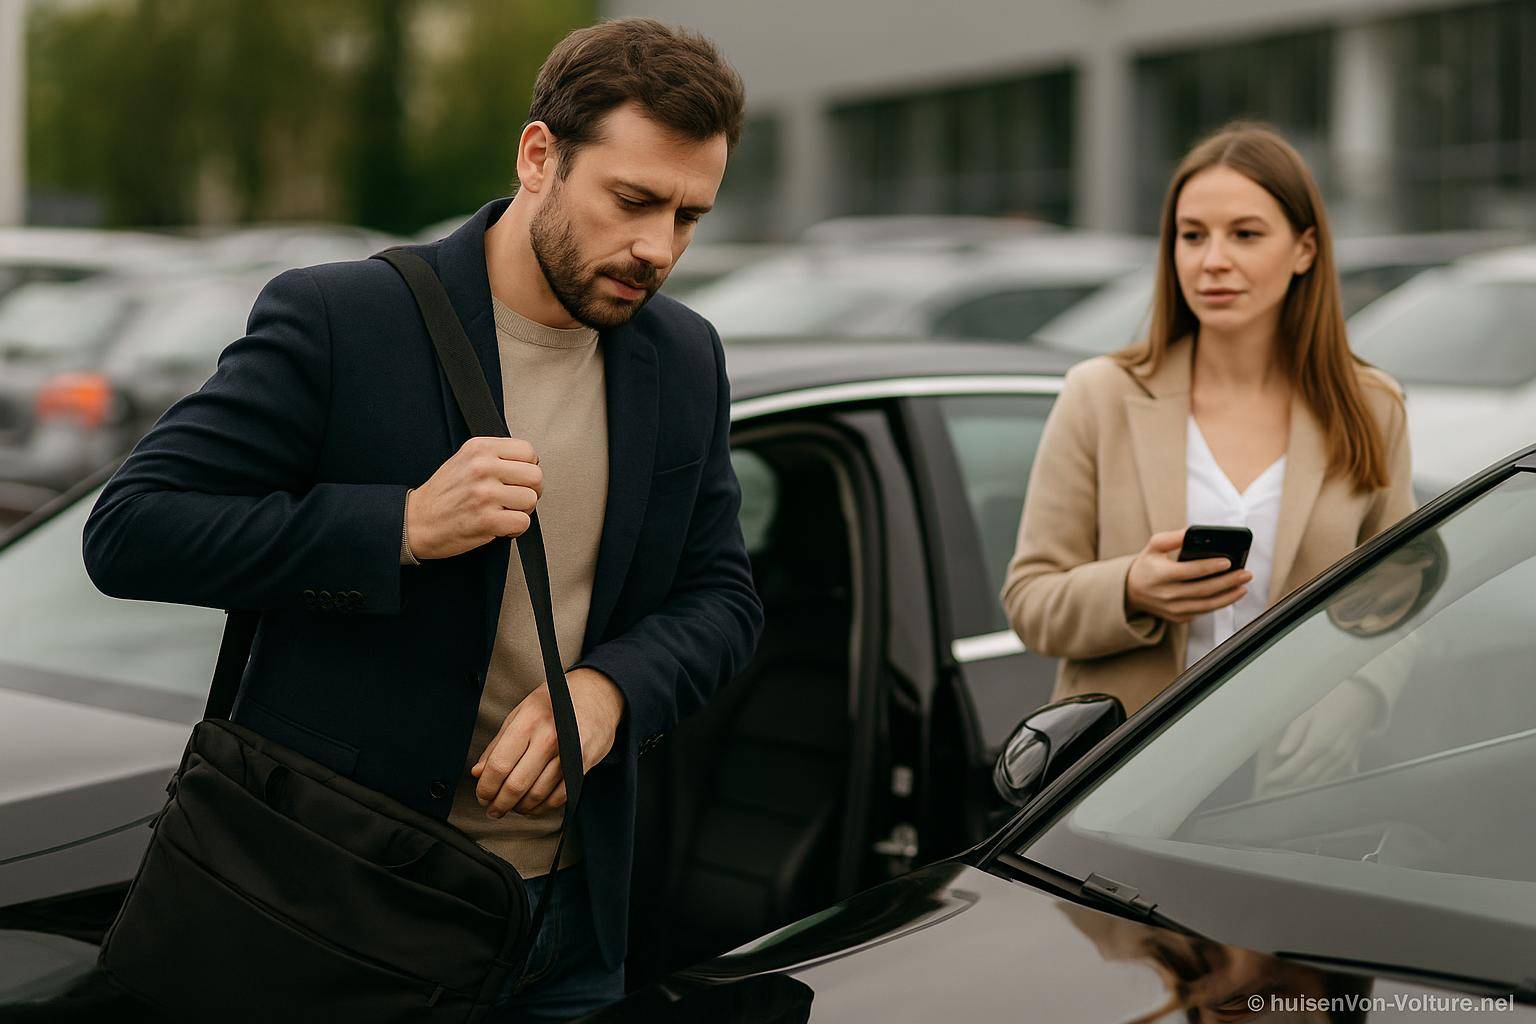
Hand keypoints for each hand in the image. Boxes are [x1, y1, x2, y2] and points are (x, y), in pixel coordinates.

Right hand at [405, 436, 542, 559]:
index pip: (527, 451)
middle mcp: (482, 467)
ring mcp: (484, 493)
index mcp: (479, 449)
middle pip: (535, 476)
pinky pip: (523, 522)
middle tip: (514, 499)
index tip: (517, 479)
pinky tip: (500, 526)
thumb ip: (495, 456)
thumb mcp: (464, 460)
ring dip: (521, 511)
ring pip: (531, 500)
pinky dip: (515, 529)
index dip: (528, 468)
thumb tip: (530, 462)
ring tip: (503, 512)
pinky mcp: (486, 519)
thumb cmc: (442, 495)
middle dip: (530, 491)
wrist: (415, 521)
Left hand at [470, 668, 625, 816]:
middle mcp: (549, 738)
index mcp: (529, 721)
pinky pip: (559, 797)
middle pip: (516, 784)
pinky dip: (542, 807)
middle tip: (493, 809)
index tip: (482, 795)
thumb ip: (498, 744)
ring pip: (537, 794)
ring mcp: (569, 753)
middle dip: (500, 803)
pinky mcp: (583, 765)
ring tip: (512, 807)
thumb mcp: (520, 713)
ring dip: (520, 807)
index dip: (486, 787)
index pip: (499, 764)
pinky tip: (533, 805)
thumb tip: (478, 773)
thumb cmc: (555, 702)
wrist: (598, 694)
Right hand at [1124, 529, 1252, 623]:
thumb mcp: (1153, 546)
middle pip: (1203, 590)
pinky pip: (1203, 612)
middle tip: (1246, 574)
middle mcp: (1166, 595)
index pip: (1188, 571)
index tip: (1228, 561)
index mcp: (1160, 575)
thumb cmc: (1147, 565)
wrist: (1132, 591)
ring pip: (1206, 605)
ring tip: (1243, 587)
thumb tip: (1194, 532)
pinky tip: (1230, 595)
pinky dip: (1219, 604)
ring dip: (1228, 597)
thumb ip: (1172, 538)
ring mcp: (1172, 609)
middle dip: (1228, 582)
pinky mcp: (1178, 617)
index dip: (1210, 567)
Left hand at [1262, 679, 1380, 791]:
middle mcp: (1334, 756)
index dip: (1279, 776)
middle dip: (1288, 786)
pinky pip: (1333, 777)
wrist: (1362, 698)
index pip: (1295, 766)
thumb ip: (1294, 734)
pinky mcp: (1352, 761)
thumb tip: (1280, 754)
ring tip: (1284, 792)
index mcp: (1320, 743)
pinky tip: (1306, 785)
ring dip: (1302, 788)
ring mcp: (1345, 760)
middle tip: (1270, 792)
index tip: (1265, 782)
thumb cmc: (1330, 701)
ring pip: (1320, 781)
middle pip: (1307, 778)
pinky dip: (1318, 783)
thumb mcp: (1307, 712)